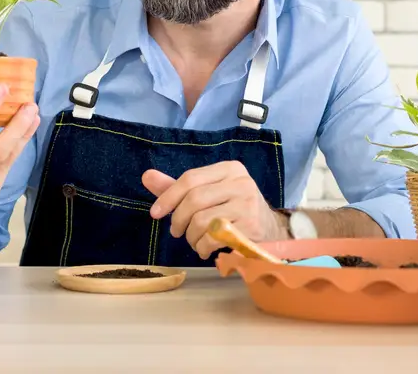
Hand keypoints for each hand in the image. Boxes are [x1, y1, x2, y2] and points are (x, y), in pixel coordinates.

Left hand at [142, 161, 287, 259]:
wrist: (271, 232)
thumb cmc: (234, 212)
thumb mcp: (209, 194)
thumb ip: (179, 188)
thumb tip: (146, 176)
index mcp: (230, 169)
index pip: (190, 178)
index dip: (168, 196)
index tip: (155, 213)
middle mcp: (241, 182)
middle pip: (194, 200)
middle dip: (178, 220)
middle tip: (177, 232)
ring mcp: (248, 204)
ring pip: (201, 220)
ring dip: (191, 237)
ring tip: (194, 241)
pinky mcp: (251, 227)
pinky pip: (213, 238)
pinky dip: (202, 247)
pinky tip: (205, 249)